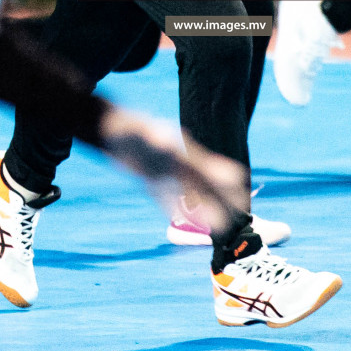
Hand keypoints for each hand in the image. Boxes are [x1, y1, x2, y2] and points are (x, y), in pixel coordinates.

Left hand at [99, 107, 247, 236]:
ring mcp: (165, 171)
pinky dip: (176, 207)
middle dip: (221, 198)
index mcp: (180, 151)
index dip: (224, 178)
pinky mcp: (150, 179)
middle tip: (239, 213)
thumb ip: (152, 138)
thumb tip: (164, 143)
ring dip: (204, 208)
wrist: (111, 127)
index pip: (208, 168)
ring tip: (219, 224)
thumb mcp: (140, 131)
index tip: (240, 190)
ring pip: (188, 193)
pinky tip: (185, 220)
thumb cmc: (128, 127)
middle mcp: (176, 162)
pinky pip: (166, 197)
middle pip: (204, 183)